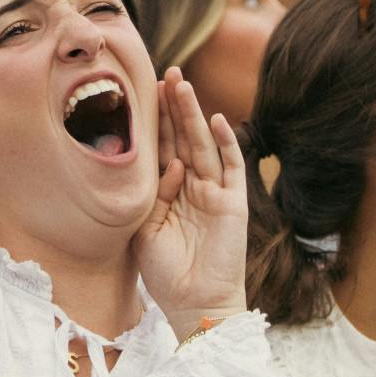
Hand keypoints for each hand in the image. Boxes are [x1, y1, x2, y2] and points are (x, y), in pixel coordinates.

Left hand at [132, 70, 247, 330]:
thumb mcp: (143, 229)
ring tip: (183, 85)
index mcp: (167, 192)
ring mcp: (214, 192)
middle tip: (165, 72)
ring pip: (203, 144)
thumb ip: (151, 193)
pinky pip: (232, 167)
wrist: (194, 304)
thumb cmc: (165, 273)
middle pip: (182, 137)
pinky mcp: (233, 203)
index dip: (154, 121)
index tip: (142, 90)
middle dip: (174, 106)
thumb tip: (167, 165)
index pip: (161, 147)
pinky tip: (216, 120)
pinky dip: (226, 144)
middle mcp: (191, 186)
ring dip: (194, 114)